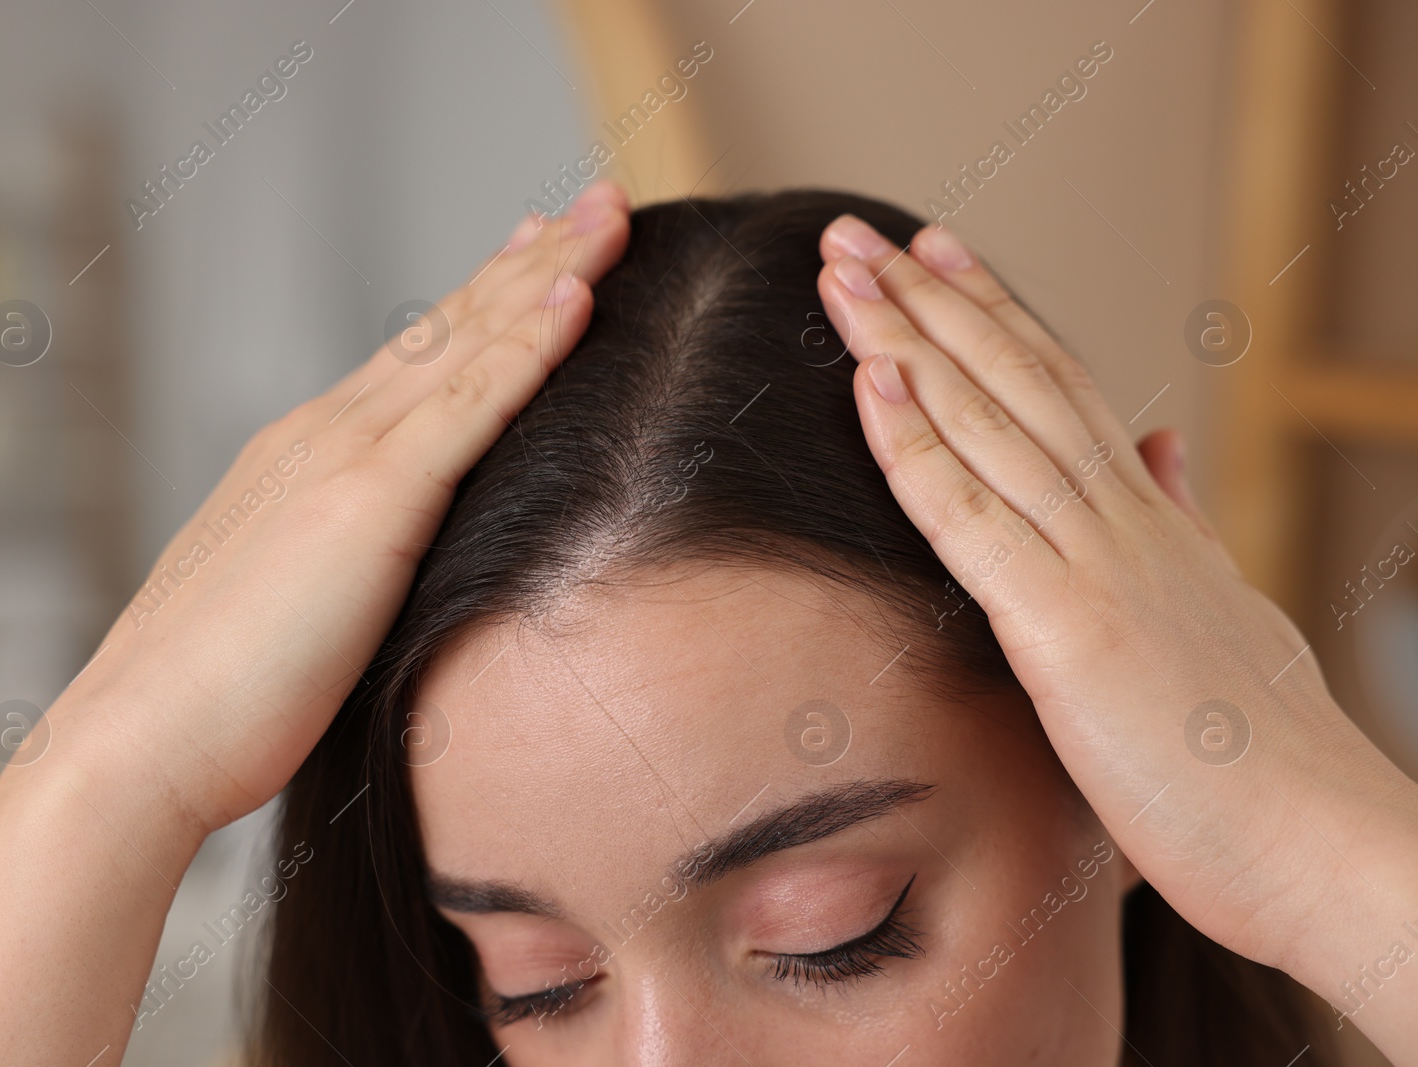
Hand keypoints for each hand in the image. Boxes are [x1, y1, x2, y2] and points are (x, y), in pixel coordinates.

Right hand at [49, 182, 631, 837]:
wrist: (139, 743)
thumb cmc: (213, 703)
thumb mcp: (296, 609)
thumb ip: (349, 571)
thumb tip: (395, 582)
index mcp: (306, 458)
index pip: (417, 362)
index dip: (486, 304)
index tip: (542, 258)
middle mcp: (324, 435)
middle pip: (449, 328)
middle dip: (531, 260)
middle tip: (599, 202)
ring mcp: (344, 458)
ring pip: (465, 344)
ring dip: (547, 274)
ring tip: (611, 214)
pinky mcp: (368, 502)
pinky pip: (467, 408)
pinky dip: (525, 348)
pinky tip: (578, 299)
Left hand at [815, 214, 1417, 1055]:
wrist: (1326, 847)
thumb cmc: (1259, 759)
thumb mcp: (1220, 610)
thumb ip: (1183, 521)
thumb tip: (1161, 442)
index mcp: (1150, 523)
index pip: (1058, 389)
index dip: (990, 315)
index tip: (933, 253)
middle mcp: (1123, 520)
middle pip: (1012, 380)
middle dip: (928, 300)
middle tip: (856, 231)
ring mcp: (1097, 563)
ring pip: (986, 423)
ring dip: (906, 339)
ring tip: (844, 268)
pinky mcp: (1068, 626)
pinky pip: (971, 517)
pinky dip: (915, 445)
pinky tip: (870, 382)